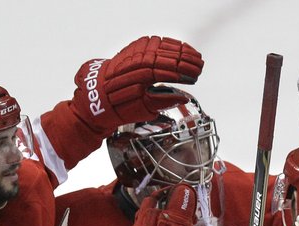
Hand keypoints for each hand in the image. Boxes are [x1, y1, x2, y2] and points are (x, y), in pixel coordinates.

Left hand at [72, 36, 203, 134]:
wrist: (98, 94)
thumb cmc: (119, 106)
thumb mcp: (142, 111)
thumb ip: (163, 102)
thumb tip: (183, 97)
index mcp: (138, 78)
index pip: (166, 71)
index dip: (182, 74)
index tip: (194, 77)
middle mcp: (135, 61)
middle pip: (166, 57)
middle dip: (185, 61)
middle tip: (199, 67)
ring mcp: (134, 51)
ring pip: (162, 46)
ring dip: (181, 51)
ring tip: (195, 57)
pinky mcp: (134, 47)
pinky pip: (155, 41)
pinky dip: (170, 44)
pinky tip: (181, 48)